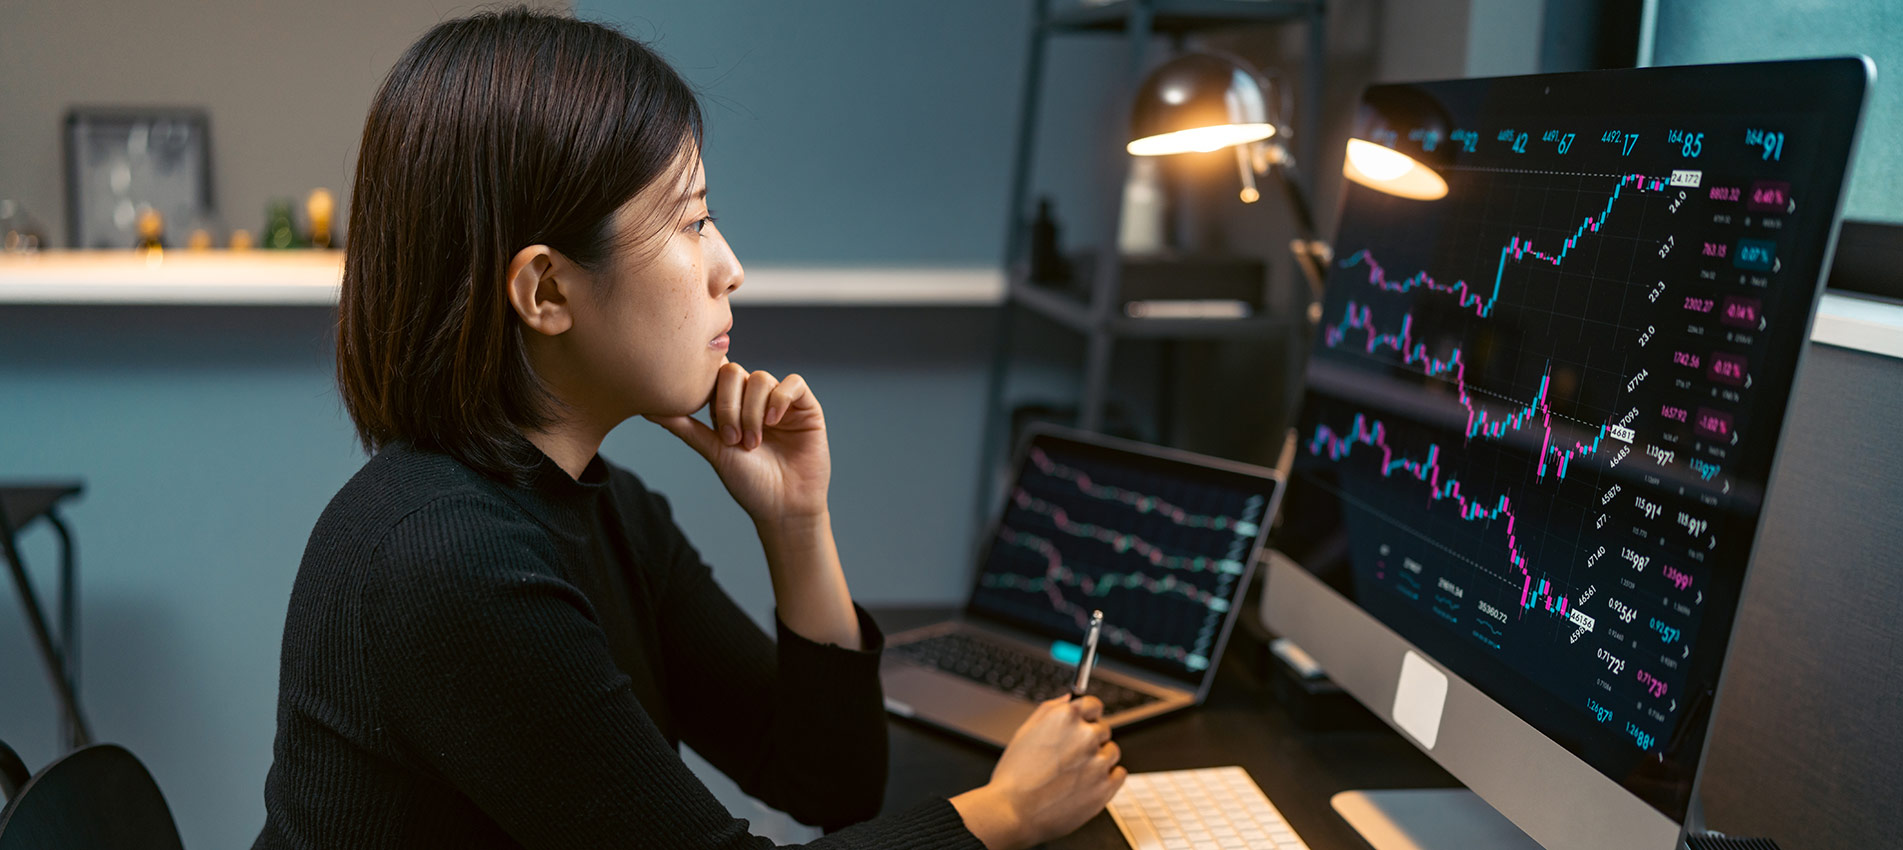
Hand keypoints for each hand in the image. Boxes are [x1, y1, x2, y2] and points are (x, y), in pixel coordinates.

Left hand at [646, 361, 829, 525]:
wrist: (783, 507)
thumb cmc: (749, 483)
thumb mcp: (712, 450)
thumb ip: (683, 426)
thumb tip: (645, 409)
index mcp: (732, 405)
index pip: (716, 375)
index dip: (709, 385)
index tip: (705, 412)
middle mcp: (755, 399)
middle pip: (734, 372)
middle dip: (728, 406)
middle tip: (731, 439)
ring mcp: (781, 401)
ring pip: (761, 378)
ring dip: (752, 412)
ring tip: (753, 442)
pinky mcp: (806, 407)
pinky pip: (793, 384)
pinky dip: (780, 400)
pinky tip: (773, 423)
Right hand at [951, 696, 1125, 849]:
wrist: (1013, 812)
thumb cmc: (1015, 775)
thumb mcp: (1025, 731)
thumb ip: (1052, 708)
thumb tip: (1071, 697)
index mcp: (1066, 717)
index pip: (1094, 704)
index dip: (1087, 715)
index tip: (1084, 723)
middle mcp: (1086, 736)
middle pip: (1103, 729)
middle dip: (1090, 740)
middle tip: (1070, 757)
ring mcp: (1098, 762)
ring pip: (1111, 752)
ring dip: (1098, 759)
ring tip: (1073, 774)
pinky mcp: (1106, 787)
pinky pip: (1119, 774)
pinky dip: (1108, 778)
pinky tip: (1087, 783)